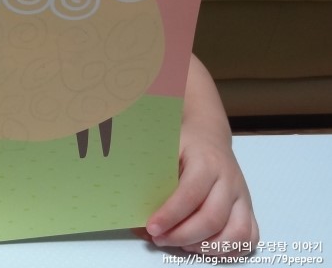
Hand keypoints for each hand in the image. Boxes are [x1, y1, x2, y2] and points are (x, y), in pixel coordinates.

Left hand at [142, 127, 258, 254]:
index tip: (152, 228)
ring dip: (206, 248)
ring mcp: (242, 197)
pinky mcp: (248, 209)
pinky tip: (204, 247)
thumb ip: (154, 179)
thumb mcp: (166, 150)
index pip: (190, 195)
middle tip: (159, 239)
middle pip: (212, 219)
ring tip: (181, 244)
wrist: (209, 136)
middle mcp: (229, 181)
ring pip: (236, 233)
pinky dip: (229, 251)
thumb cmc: (183, 145)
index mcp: (206, 163)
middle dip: (183, 236)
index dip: (170, 215)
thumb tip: (137, 216)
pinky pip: (249, 238)